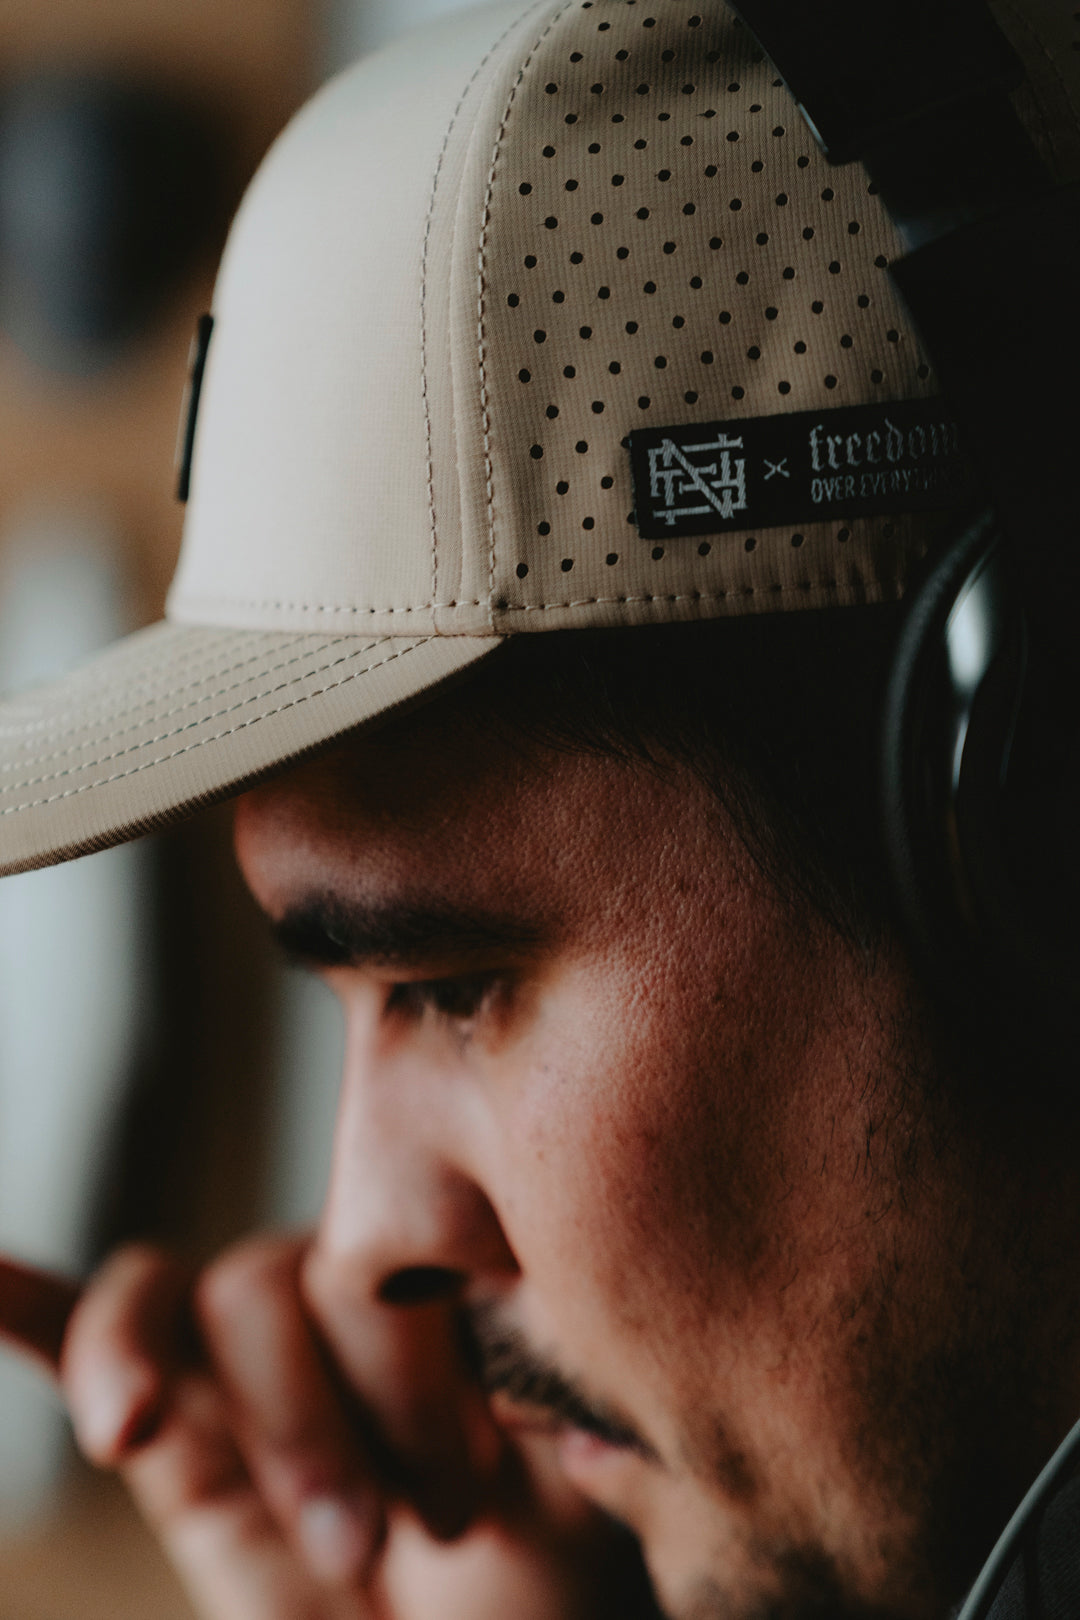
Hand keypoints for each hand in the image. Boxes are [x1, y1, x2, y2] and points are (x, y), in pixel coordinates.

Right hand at [0, 1247, 654, 1619]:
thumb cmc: (549, 1577)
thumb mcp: (569, 1488)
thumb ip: (549, 1396)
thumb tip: (526, 1324)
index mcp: (440, 1280)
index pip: (373, 1249)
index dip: (398, 1365)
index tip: (468, 1491)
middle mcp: (340, 1293)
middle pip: (265, 1282)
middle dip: (312, 1421)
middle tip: (394, 1539)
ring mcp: (251, 1362)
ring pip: (185, 1307)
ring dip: (200, 1407)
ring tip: (220, 1488)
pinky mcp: (180, 1435)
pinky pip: (93, 1343)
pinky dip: (32, 1310)